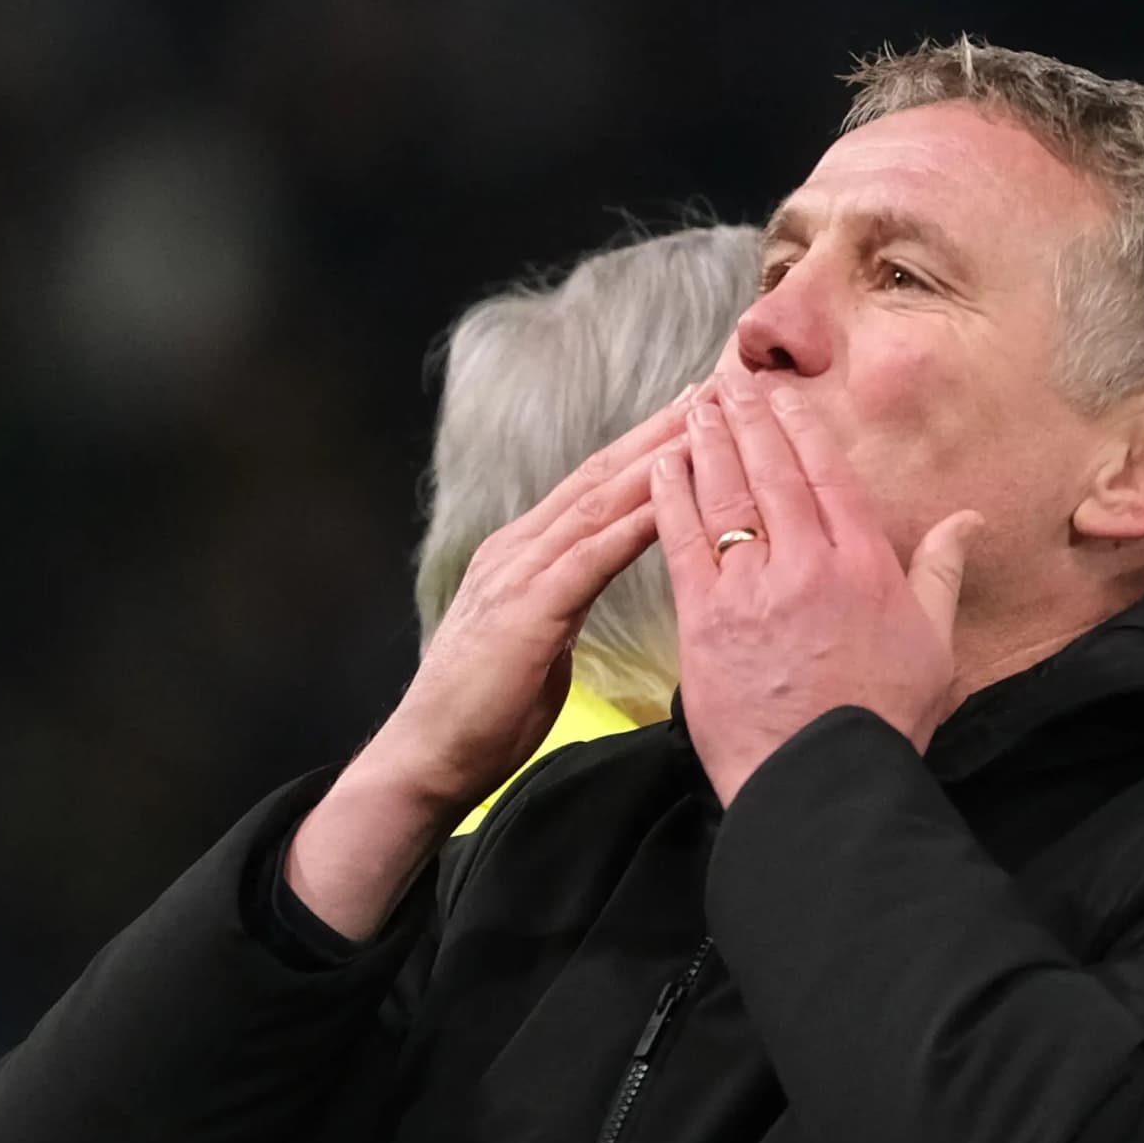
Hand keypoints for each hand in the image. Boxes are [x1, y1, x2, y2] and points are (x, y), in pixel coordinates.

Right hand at [283, 388, 687, 937]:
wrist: (428, 754)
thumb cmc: (484, 713)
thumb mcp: (535, 642)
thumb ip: (561, 604)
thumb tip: (587, 588)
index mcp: (522, 554)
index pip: (593, 487)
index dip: (644, 446)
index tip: (692, 413)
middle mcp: (519, 548)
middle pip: (601, 475)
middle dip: (659, 430)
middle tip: (714, 389)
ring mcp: (518, 572)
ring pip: (599, 502)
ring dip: (656, 460)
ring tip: (705, 423)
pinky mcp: (526, 608)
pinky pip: (590, 557)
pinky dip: (633, 524)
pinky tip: (672, 501)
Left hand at [655, 380, 979, 806]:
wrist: (824, 783)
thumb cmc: (881, 722)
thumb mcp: (935, 646)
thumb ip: (942, 573)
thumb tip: (966, 519)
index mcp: (864, 565)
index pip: (829, 476)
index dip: (802, 430)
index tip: (783, 398)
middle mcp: (808, 564)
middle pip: (773, 473)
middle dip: (749, 421)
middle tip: (728, 383)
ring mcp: (753, 589)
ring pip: (725, 497)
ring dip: (708, 444)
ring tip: (696, 408)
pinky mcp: (706, 619)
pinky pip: (682, 542)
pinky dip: (670, 498)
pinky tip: (660, 466)